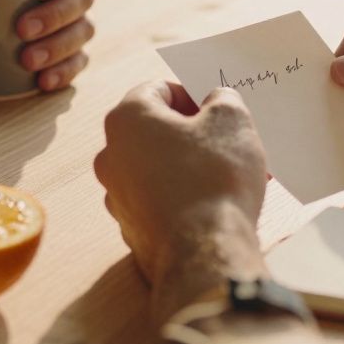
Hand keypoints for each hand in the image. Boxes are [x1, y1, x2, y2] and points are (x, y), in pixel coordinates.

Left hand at [95, 81, 267, 316]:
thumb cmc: (214, 178)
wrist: (204, 254)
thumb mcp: (231, 120)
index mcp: (126, 119)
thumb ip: (223, 98)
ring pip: (159, 167)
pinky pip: (160, 200)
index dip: (192, 95)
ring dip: (191, 166)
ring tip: (230, 177)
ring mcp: (117, 196)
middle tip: (228, 143)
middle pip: (156, 130)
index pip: (158, 89)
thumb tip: (217, 101)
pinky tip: (216, 205)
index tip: (217, 111)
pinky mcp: (132, 229)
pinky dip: (184, 197)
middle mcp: (111, 155)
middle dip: (194, 133)